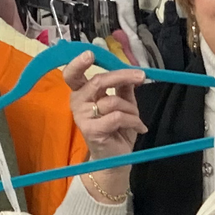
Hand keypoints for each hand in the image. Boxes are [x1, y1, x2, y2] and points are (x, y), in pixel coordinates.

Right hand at [66, 58, 146, 203]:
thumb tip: (132, 72)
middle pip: (98, 81)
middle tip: (141, 76)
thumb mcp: (123, 104)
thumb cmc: (117, 130)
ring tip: (136, 120)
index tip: (90, 54)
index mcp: (81, 93)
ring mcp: (82, 117)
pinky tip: (139, 128)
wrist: (115, 160)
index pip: (73, 74)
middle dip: (122, 76)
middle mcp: (77, 103)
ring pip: (113, 101)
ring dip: (132, 110)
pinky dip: (134, 121)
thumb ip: (124, 88)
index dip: (79, 62)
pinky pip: (118, 117)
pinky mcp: (92, 130)